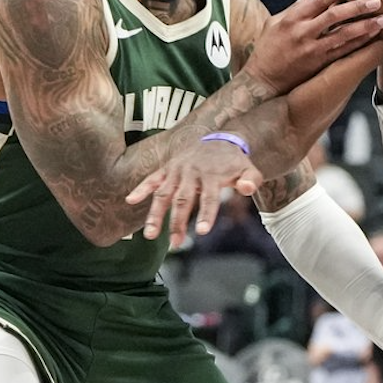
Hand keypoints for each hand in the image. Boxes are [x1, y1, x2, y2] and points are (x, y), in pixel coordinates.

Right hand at [127, 139, 264, 248]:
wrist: (220, 139)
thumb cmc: (234, 161)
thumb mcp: (249, 168)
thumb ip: (252, 180)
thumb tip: (247, 188)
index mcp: (211, 175)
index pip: (208, 197)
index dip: (206, 214)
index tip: (202, 231)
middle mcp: (191, 172)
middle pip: (182, 200)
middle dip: (177, 222)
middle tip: (176, 243)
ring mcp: (176, 170)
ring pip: (163, 193)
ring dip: (155, 214)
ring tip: (149, 235)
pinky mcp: (167, 168)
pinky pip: (152, 178)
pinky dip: (141, 188)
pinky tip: (130, 200)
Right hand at [246, 0, 382, 93]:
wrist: (262, 81)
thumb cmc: (266, 50)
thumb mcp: (274, 24)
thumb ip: (294, 8)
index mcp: (293, 19)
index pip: (320, 0)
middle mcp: (303, 32)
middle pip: (335, 16)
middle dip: (358, 7)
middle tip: (378, 1)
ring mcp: (312, 49)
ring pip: (343, 35)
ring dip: (366, 27)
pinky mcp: (318, 64)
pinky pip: (343, 52)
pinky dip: (359, 44)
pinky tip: (373, 37)